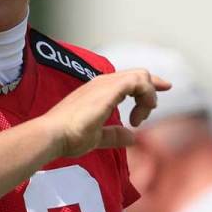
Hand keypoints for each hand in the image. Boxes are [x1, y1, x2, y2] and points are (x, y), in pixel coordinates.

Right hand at [41, 69, 170, 158]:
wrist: (53, 135)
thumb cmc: (68, 137)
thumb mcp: (96, 137)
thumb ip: (114, 135)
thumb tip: (132, 137)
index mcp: (97, 92)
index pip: (127, 81)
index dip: (146, 87)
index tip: (157, 97)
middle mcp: (101, 83)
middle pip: (137, 75)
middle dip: (153, 86)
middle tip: (157, 102)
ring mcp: (105, 84)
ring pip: (140, 76)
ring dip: (148, 96)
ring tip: (140, 117)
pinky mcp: (109, 89)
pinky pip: (138, 82)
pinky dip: (145, 96)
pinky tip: (139, 115)